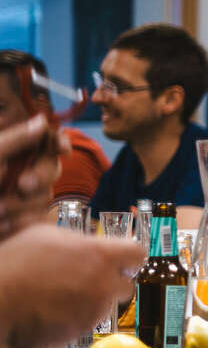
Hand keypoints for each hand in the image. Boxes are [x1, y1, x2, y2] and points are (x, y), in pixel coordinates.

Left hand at [0, 115, 63, 239]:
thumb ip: (14, 140)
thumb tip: (42, 120)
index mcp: (8, 152)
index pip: (43, 141)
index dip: (58, 142)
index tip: (61, 150)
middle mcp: (17, 172)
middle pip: (52, 166)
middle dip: (41, 176)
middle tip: (22, 185)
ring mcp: (20, 198)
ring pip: (46, 195)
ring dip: (23, 206)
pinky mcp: (21, 221)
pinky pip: (39, 219)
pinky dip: (21, 223)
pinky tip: (2, 226)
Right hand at [0, 224, 144, 347]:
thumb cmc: (15, 264)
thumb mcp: (47, 235)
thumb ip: (78, 240)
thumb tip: (88, 244)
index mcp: (101, 254)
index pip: (137, 254)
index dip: (130, 259)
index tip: (124, 262)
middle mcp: (105, 283)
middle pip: (127, 285)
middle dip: (113, 283)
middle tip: (91, 281)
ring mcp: (95, 309)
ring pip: (105, 305)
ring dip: (92, 301)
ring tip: (61, 296)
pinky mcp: (82, 331)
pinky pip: (86, 322)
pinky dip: (75, 318)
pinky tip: (54, 310)